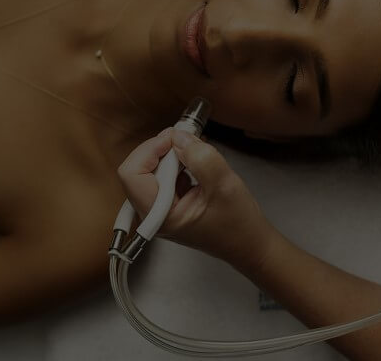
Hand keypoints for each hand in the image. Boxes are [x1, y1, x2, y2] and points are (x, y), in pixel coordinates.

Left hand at [117, 127, 274, 269]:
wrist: (249, 243)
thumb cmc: (238, 224)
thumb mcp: (224, 184)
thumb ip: (200, 158)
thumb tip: (179, 137)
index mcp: (159, 217)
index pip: (131, 174)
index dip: (150, 150)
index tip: (174, 140)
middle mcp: (152, 214)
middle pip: (138, 168)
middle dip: (163, 150)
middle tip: (188, 140)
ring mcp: (158, 209)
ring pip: (150, 168)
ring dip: (171, 155)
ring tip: (195, 153)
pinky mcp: (168, 202)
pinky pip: (162, 173)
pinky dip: (176, 162)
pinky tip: (195, 163)